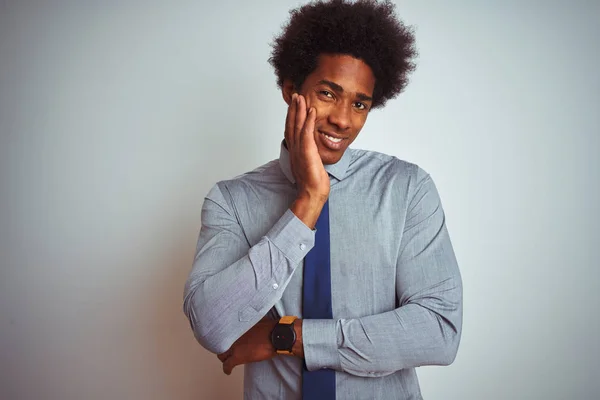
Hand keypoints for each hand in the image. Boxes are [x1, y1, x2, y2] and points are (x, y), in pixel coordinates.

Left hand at [217, 318, 277, 374]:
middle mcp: (232, 336)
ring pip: (222, 355)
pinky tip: (228, 371)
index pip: (223, 333)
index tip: (227, 340)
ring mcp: (234, 346)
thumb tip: (248, 318)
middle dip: (223, 348)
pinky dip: (227, 369)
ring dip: (225, 358)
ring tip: (228, 360)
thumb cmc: (269, 326)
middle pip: (220, 344)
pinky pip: (227, 365)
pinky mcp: (238, 357)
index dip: (225, 338)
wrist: (275, 335)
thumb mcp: (256, 318)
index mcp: (236, 326)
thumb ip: (248, 321)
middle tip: (227, 351)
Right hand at [285, 94, 329, 227]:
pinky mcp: (307, 152)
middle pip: (291, 124)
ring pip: (297, 126)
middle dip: (293, 109)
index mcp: (295, 151)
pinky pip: (307, 133)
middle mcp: (295, 149)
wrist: (312, 194)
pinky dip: (308, 121)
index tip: (295, 105)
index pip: (292, 130)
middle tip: (295, 95)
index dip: (292, 116)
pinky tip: (311, 111)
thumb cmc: (312, 183)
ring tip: (300, 97)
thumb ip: (308, 155)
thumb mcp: (309, 165)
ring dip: (299, 110)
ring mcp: (299, 150)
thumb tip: (311, 152)